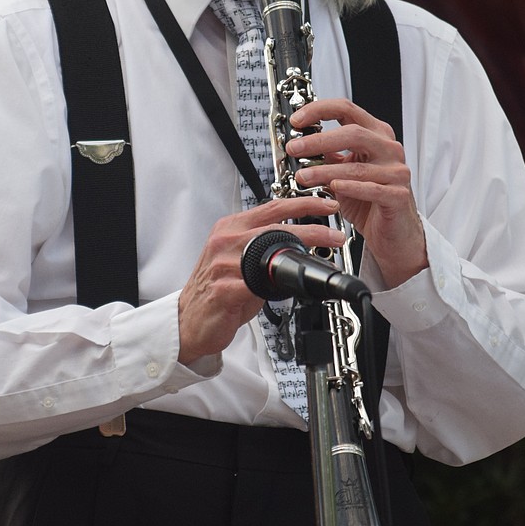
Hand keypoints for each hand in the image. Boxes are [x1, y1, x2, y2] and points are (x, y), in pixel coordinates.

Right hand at [177, 195, 343, 364]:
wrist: (189, 321)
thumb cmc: (216, 291)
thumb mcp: (239, 260)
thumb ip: (263, 247)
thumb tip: (298, 245)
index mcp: (229, 228)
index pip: (272, 207)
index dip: (303, 204)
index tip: (327, 205)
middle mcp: (224, 242)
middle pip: (274, 226)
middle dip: (312, 230)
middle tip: (335, 237)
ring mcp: (222, 265)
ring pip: (268, 253)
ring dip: (300, 258)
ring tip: (319, 265)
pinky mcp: (223, 290)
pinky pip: (255, 285)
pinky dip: (277, 287)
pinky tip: (289, 289)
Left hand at [286, 99, 427, 288]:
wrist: (394, 232)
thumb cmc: (370, 201)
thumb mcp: (344, 172)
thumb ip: (329, 155)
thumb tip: (300, 142)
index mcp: (376, 135)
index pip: (347, 110)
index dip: (319, 110)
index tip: (297, 120)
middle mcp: (389, 148)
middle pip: (353, 133)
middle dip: (318, 140)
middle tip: (294, 148)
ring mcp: (396, 171)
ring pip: (357, 166)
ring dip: (325, 170)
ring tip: (302, 176)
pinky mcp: (398, 195)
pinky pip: (371, 189)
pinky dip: (349, 187)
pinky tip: (333, 188)